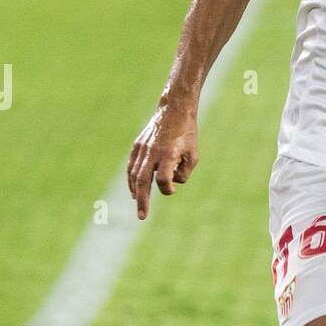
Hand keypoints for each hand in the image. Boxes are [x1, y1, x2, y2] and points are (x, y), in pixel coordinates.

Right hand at [127, 103, 198, 219]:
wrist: (174, 109)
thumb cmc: (187, 134)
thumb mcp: (194, 155)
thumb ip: (184, 173)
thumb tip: (171, 184)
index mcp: (168, 154)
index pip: (163, 179)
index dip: (168, 189)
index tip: (173, 189)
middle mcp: (152, 152)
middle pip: (143, 181)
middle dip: (143, 201)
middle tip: (142, 217)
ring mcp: (142, 148)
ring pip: (135, 175)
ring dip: (136, 192)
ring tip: (140, 206)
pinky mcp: (137, 146)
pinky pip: (132, 167)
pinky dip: (132, 180)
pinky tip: (134, 191)